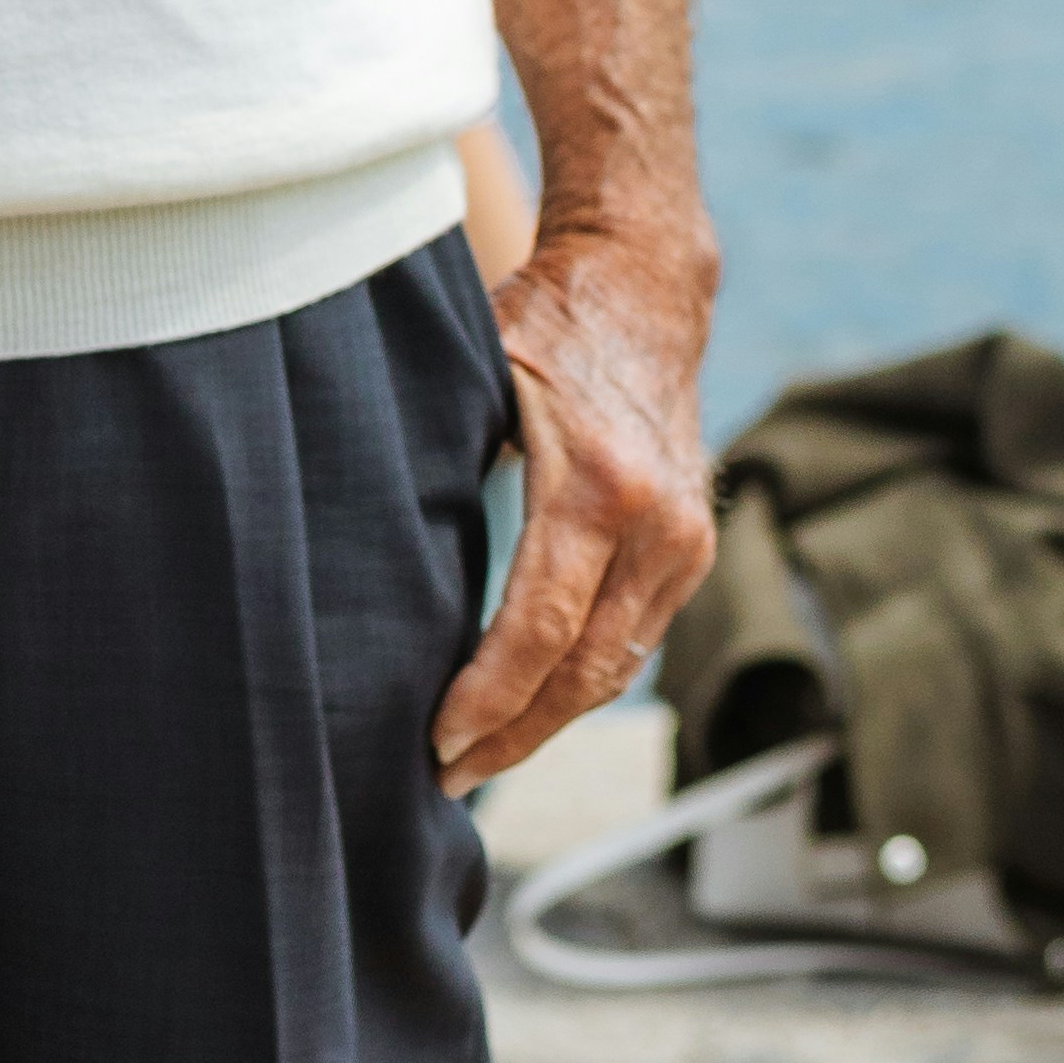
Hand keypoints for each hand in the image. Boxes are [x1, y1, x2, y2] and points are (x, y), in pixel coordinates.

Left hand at [433, 213, 717, 790]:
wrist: (646, 286)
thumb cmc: (545, 327)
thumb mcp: (479, 378)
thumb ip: (438, 465)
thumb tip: (368, 561)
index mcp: (599, 486)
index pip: (539, 627)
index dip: (488, 698)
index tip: (436, 741)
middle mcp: (658, 526)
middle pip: (584, 670)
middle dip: (513, 734)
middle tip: (445, 776)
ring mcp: (687, 544)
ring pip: (615, 667)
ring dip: (547, 721)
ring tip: (476, 756)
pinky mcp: (695, 551)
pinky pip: (636, 640)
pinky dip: (582, 682)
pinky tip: (530, 706)